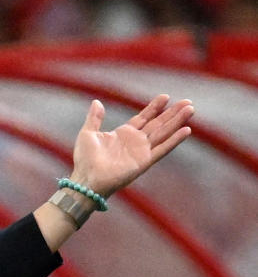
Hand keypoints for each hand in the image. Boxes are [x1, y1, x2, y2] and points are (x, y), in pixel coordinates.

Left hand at [70, 94, 193, 198]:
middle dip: (172, 113)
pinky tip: (187, 130)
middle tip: (187, 102)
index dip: (154, 108)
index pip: (143, 117)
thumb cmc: (85, 160)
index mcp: (123, 134)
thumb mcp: (87, 134)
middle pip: (158, 123)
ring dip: (177, 121)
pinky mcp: (144, 161)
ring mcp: (141, 151)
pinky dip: (174, 140)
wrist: (87, 179)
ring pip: (164, 133)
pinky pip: (163, 149)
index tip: (166, 97)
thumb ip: (94, 118)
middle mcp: (135, 142)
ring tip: (191, 109)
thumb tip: (96, 102)